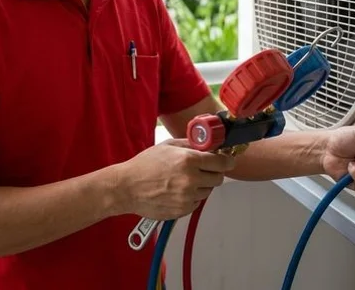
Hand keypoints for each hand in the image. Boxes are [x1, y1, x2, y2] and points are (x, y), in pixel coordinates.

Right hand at [118, 138, 236, 219]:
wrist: (127, 187)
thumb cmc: (144, 165)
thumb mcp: (168, 145)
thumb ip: (190, 145)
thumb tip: (208, 145)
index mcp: (189, 160)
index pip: (222, 162)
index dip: (226, 161)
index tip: (227, 160)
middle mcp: (191, 180)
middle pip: (218, 178)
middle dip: (213, 173)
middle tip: (202, 169)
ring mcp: (187, 197)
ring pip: (207, 191)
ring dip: (201, 185)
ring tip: (183, 180)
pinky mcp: (182, 210)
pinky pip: (196, 202)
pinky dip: (191, 197)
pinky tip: (177, 191)